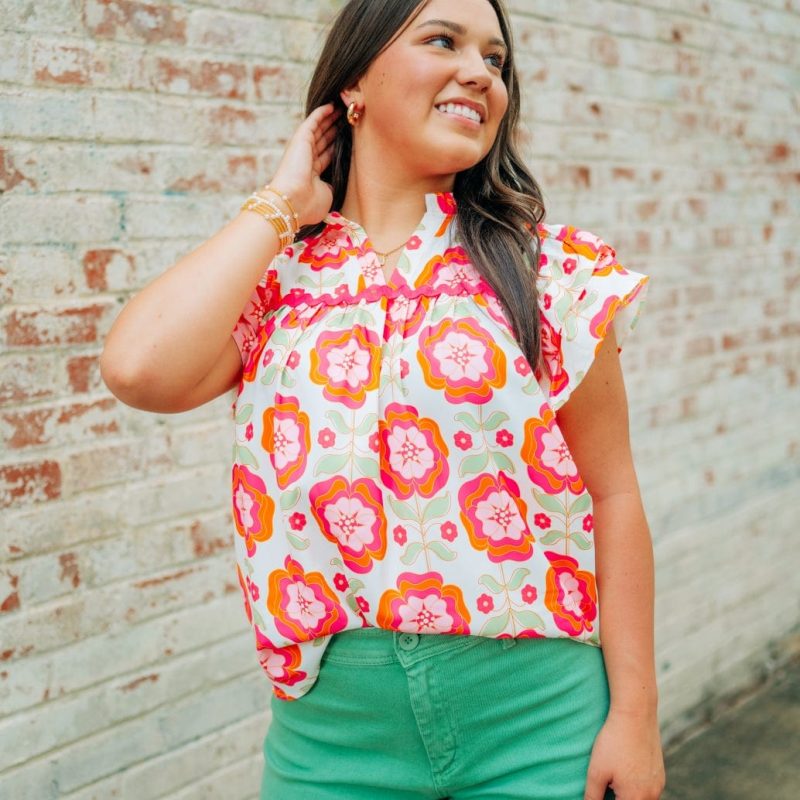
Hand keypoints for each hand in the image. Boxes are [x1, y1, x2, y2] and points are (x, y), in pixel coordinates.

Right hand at [269, 102, 341, 228]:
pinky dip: (322, 113)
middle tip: (347, 119)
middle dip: (334, 130)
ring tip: (343, 109)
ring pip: (319, 129)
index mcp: (311, 174)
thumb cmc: (309, 205)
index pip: (326, 155)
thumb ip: (332, 185)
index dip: (336, 146)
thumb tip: (335, 180)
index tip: (348, 138)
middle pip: (323, 140)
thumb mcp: (326, 195)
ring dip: (330, 119)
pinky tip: (332, 105)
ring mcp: (302, 149)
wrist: (294, 202)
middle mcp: (306, 159)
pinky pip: (313, 121)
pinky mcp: (301, 139)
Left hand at [584, 708, 665, 799]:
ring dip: (628, 793)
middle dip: (618, 796)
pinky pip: (648, 787)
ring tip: (614, 777)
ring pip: (642, 798)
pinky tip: (624, 769)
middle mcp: (652, 795)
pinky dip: (636, 785)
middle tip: (606, 783)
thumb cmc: (614, 742)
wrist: (635, 714)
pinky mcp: (660, 772)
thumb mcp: (596, 771)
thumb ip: (592, 796)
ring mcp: (658, 783)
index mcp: (635, 799)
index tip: (603, 787)